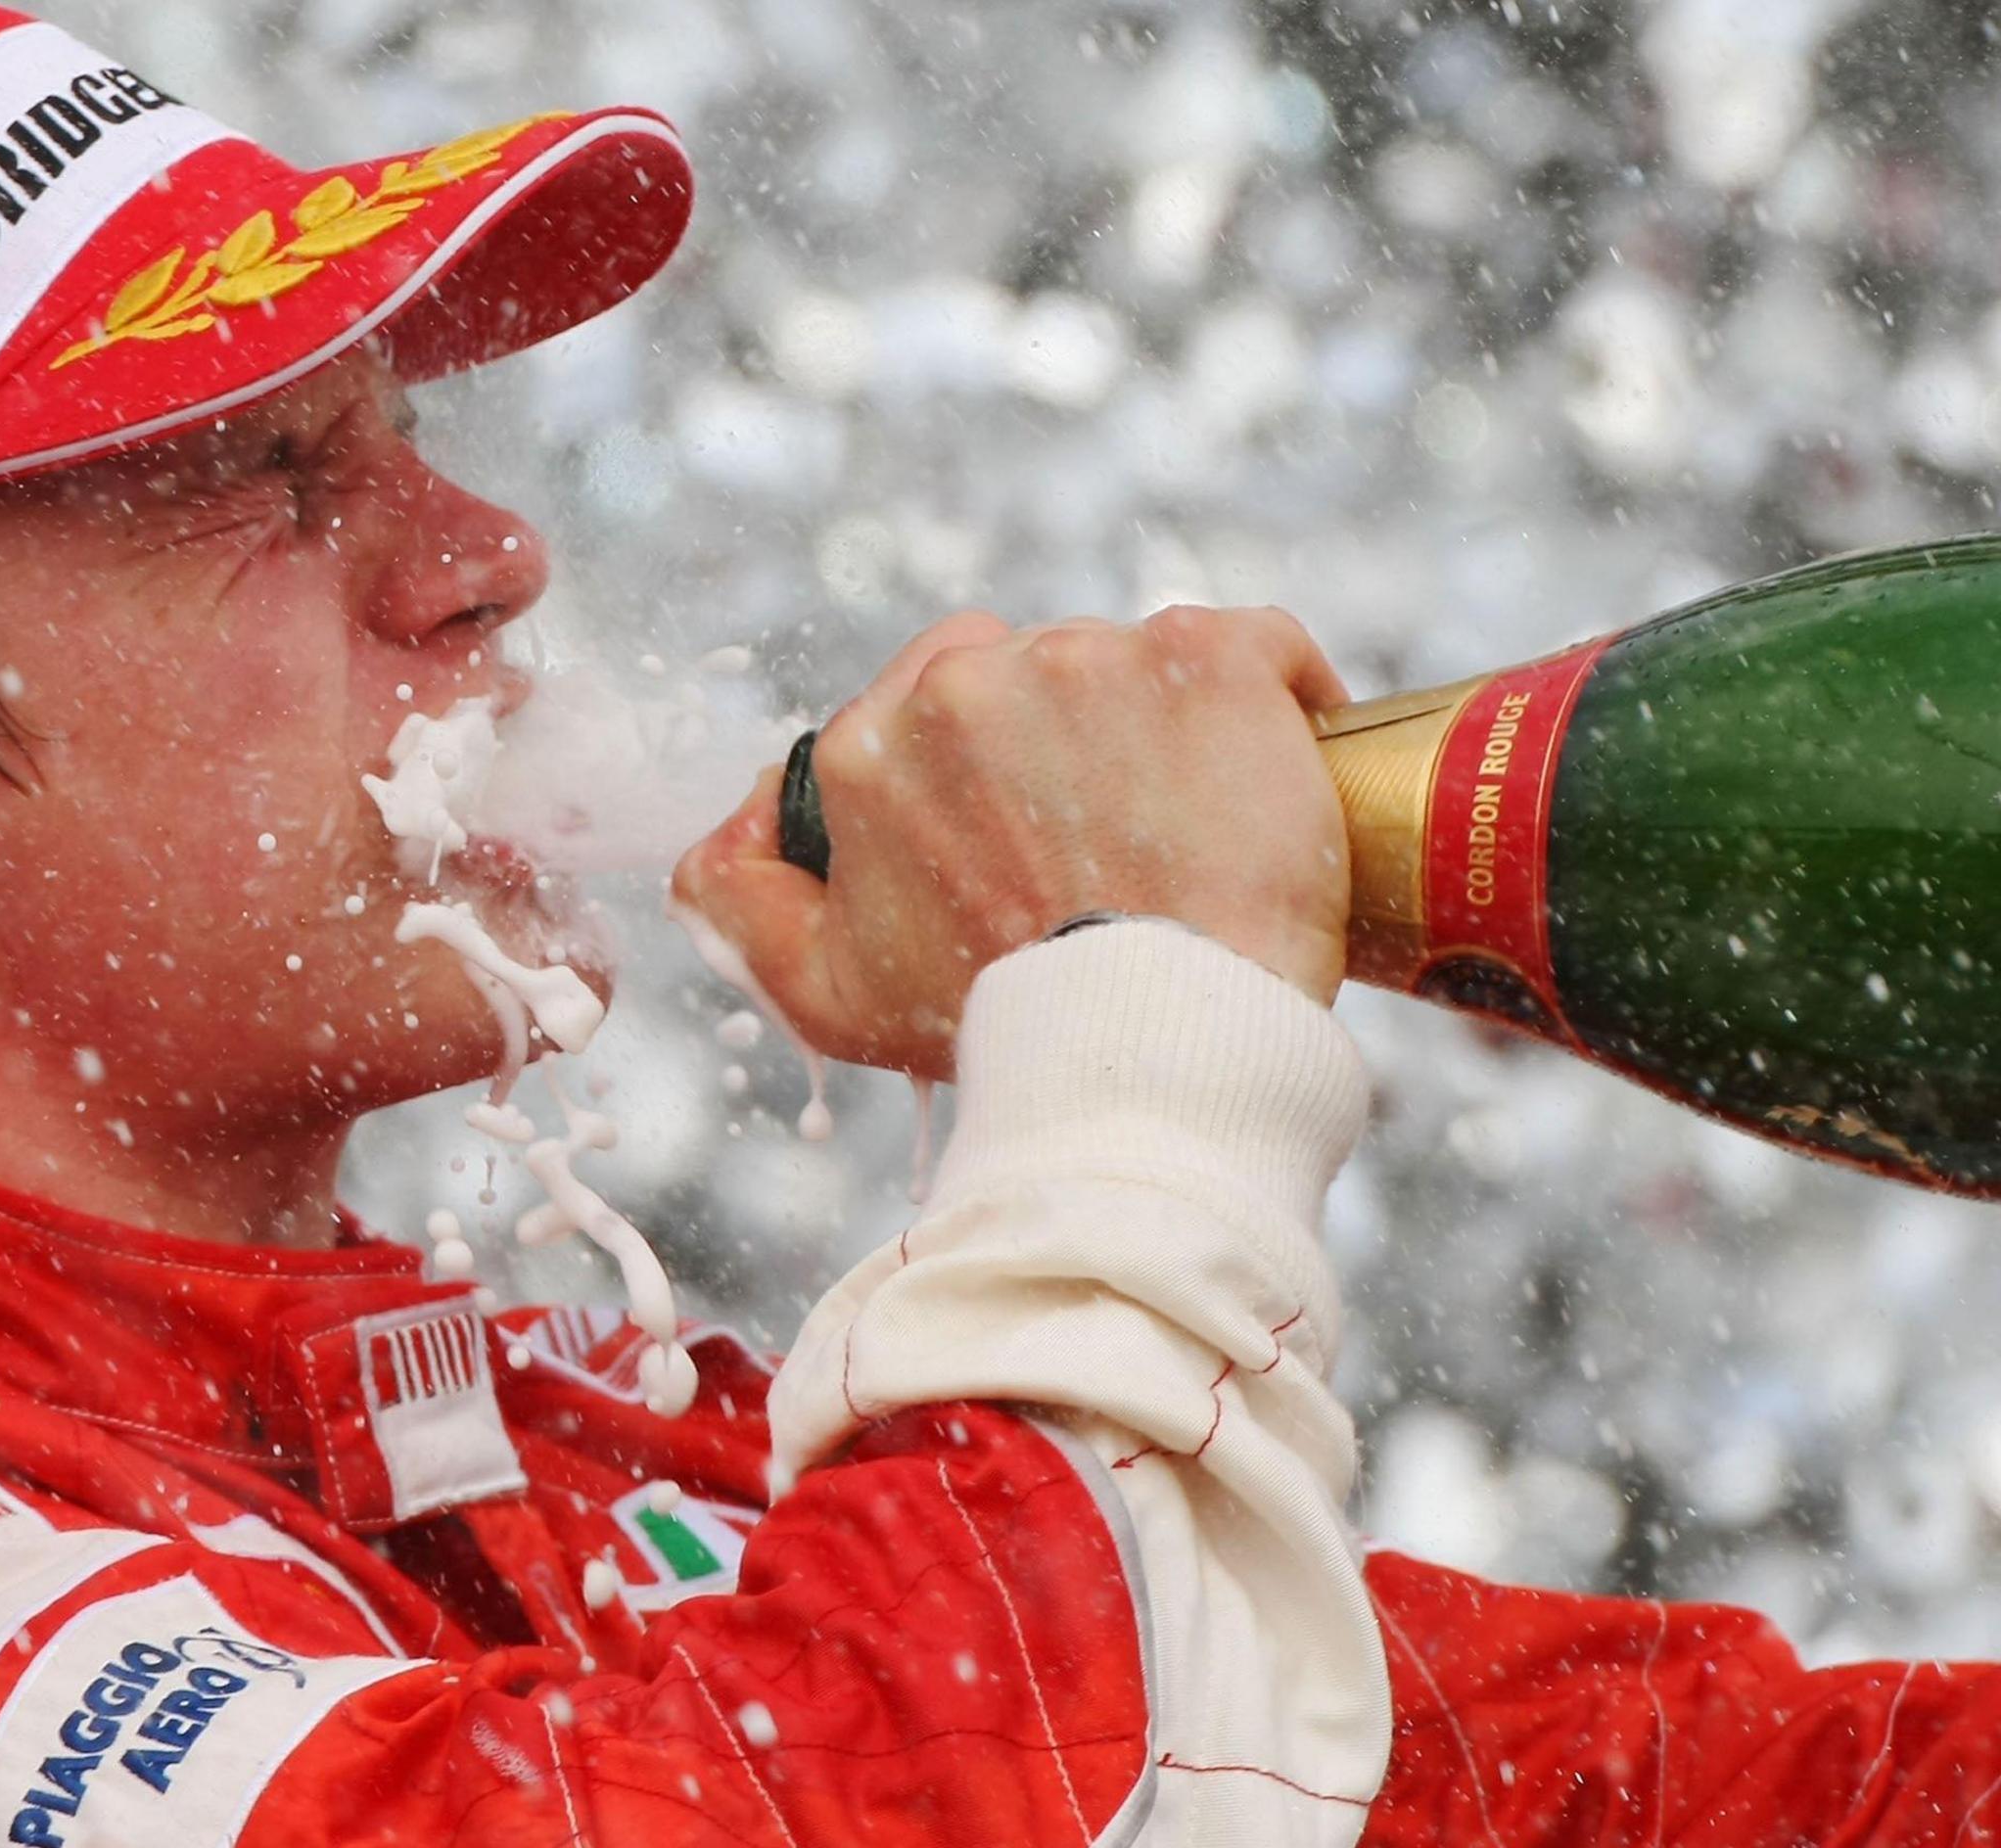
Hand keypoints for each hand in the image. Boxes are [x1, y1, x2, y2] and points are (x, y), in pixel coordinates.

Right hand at [672, 606, 1351, 1078]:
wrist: (1155, 1048)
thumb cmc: (997, 1029)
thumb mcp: (827, 994)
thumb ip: (743, 907)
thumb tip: (718, 841)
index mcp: (871, 748)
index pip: (929, 708)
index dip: (986, 775)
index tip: (1033, 842)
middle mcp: (966, 682)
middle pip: (1029, 676)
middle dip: (1066, 743)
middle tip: (1112, 847)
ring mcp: (1092, 659)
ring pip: (1134, 667)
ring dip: (1161, 731)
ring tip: (1195, 834)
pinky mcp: (1212, 660)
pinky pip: (1259, 646)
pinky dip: (1281, 697)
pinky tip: (1281, 768)